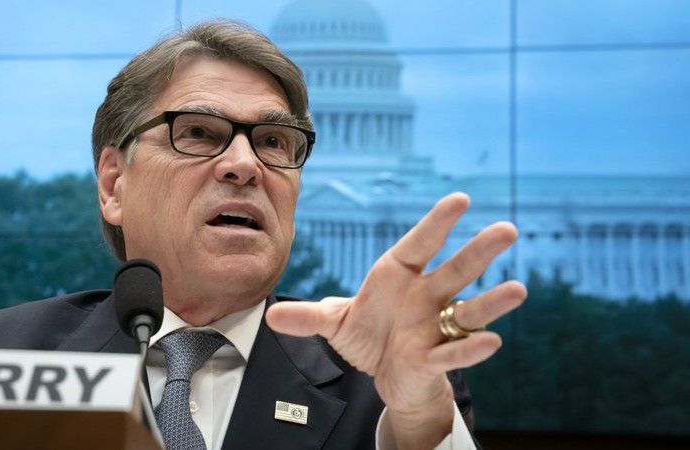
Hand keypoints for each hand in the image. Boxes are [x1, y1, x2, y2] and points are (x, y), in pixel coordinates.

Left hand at [266, 193, 525, 446]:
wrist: (386, 374)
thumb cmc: (369, 335)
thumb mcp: (334, 323)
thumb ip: (308, 316)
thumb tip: (271, 315)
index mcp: (398, 276)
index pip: (419, 245)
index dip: (437, 224)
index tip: (460, 199)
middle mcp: (425, 296)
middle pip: (455, 271)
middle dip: (479, 251)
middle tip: (508, 230)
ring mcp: (434, 327)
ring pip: (468, 311)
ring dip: (492, 302)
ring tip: (518, 290)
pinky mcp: (435, 358)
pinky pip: (454, 352)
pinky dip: (470, 349)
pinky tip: (492, 341)